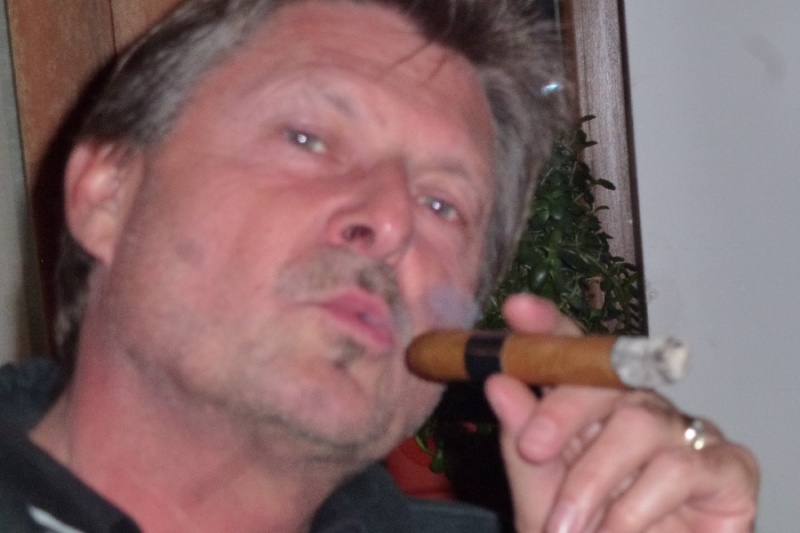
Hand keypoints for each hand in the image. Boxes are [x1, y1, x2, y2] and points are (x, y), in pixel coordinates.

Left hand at [484, 294, 758, 531]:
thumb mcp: (541, 492)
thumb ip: (523, 440)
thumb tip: (499, 383)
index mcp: (594, 408)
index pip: (575, 352)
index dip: (549, 325)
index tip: (518, 309)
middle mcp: (642, 409)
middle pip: (608, 377)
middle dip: (563, 409)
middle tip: (532, 449)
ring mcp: (688, 433)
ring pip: (639, 423)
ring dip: (594, 479)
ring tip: (567, 526)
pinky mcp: (729, 468)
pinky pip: (681, 466)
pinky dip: (637, 506)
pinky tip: (616, 532)